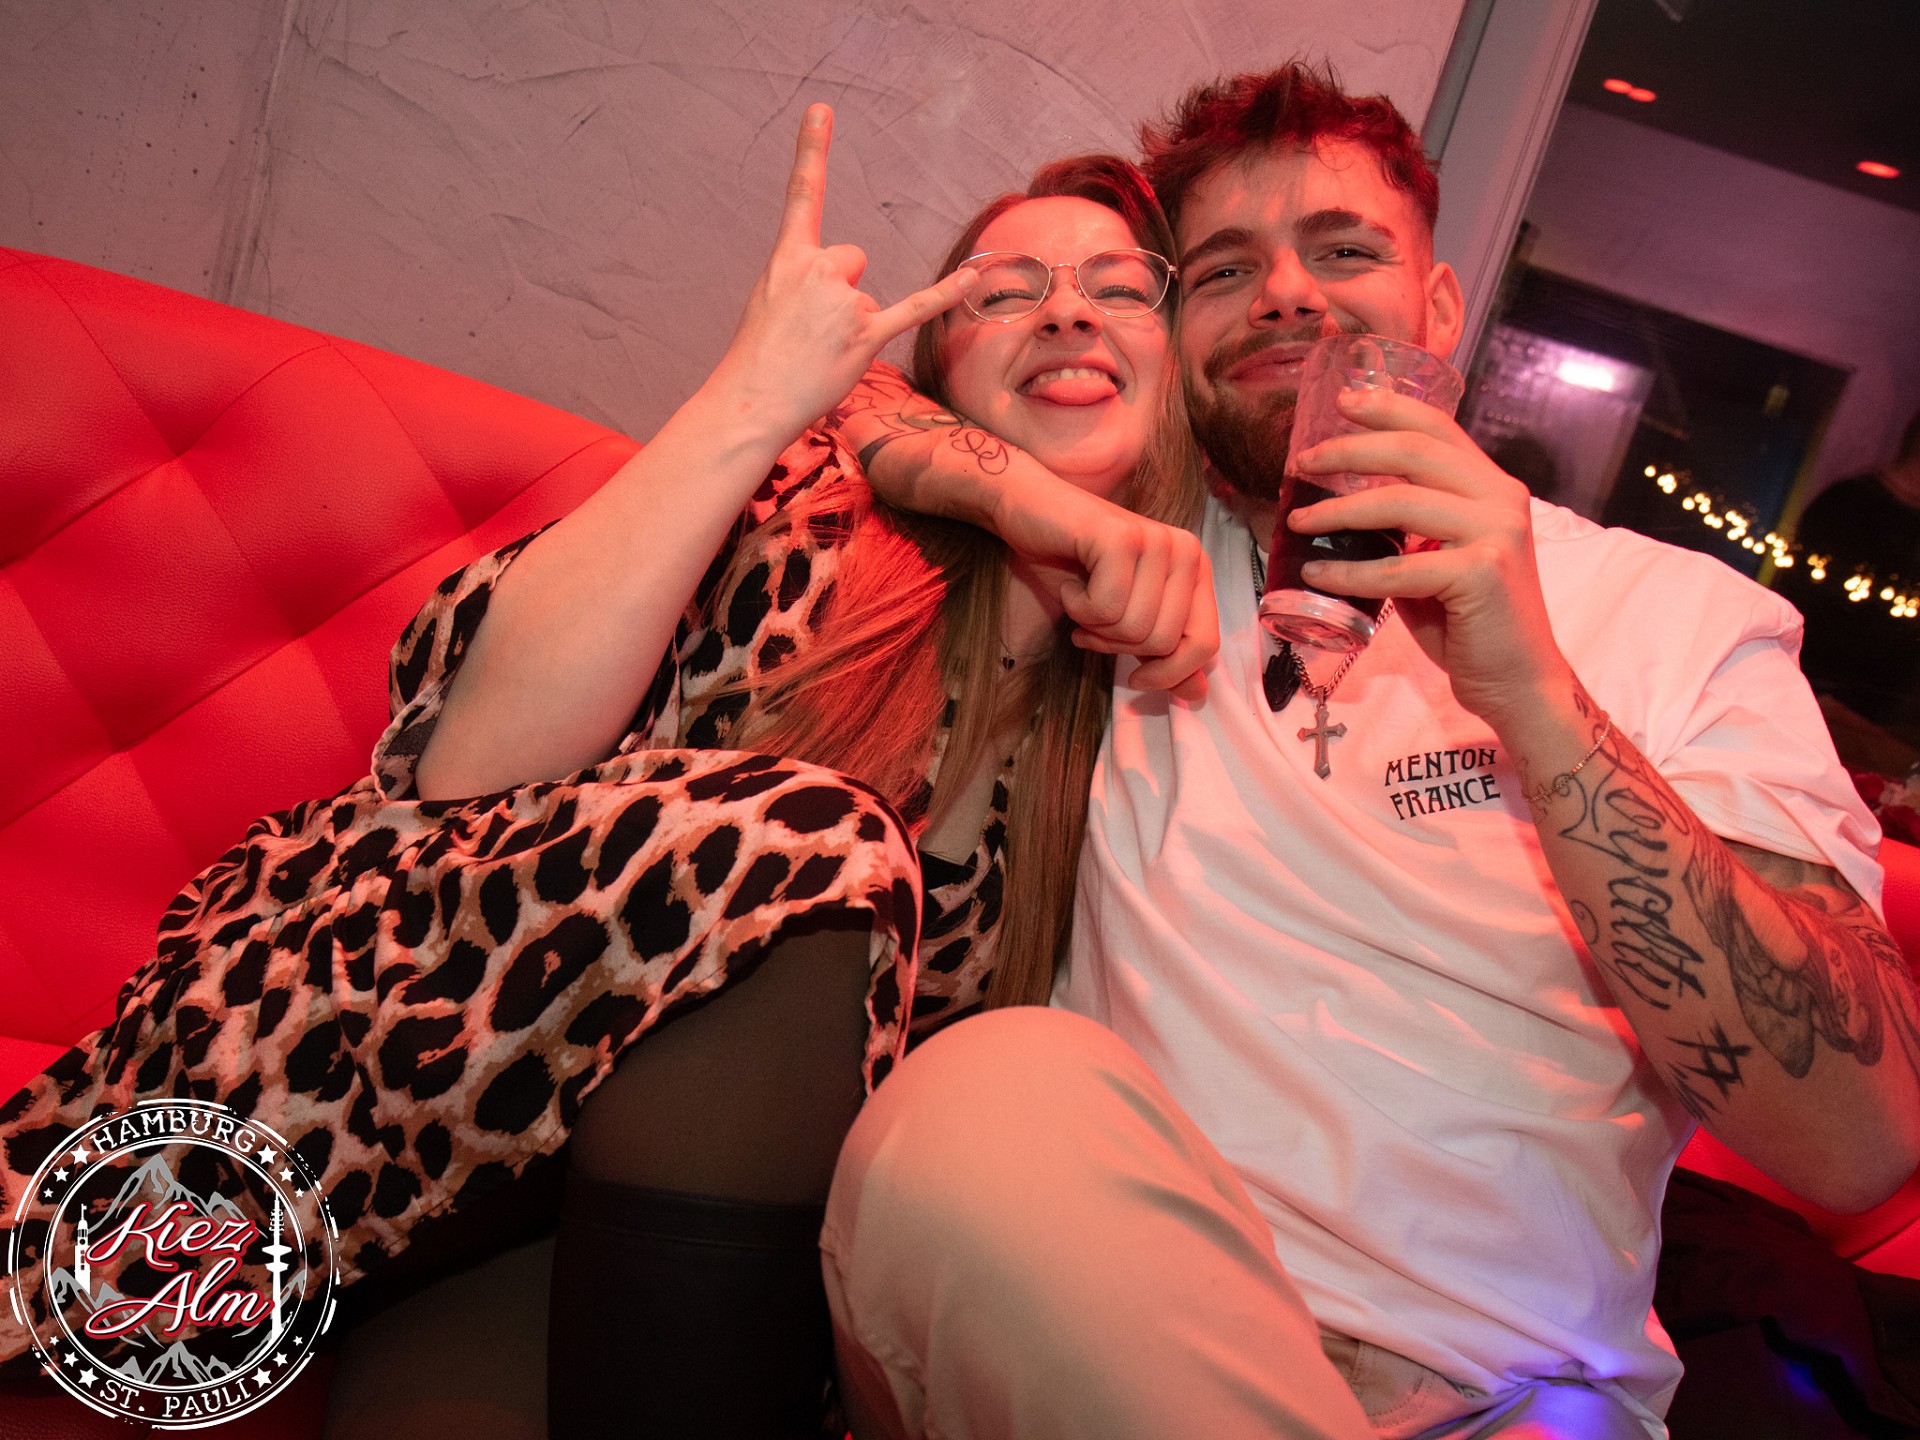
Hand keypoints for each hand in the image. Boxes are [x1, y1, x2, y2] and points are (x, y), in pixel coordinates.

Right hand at [704, 105, 976, 440]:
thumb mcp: (768, 301)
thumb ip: (805, 279)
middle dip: (839, 292)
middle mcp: (818, 272)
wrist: (752, 400)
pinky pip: (913, 308)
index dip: (812, 150)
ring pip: (865, 298)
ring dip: (850, 326)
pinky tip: (971, 277)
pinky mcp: (866, 335)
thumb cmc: (758, 357)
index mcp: (787, 259)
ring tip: (819, 353)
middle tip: (811, 330)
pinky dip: (945, 295)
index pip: (802, 195)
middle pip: (852, 259)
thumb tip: (845, 289)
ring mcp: (844, 304)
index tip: (822, 109)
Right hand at [828, 368, 1216, 699]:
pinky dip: (1077, 608)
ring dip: (1094, 626)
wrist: (1025, 508)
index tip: (1135, 675)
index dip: (1169, 673)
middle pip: (1163, 643)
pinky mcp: (1120, 538)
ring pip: (1134, 630)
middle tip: (1092, 619)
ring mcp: (1155, 540)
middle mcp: (1186, 550)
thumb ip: (1164, 655)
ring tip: (1082, 597)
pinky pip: (1105, 609)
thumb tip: (1195, 696)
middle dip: (1117, 645)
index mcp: (1196, 569)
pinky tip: (1071, 583)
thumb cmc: (1074, 565)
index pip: (1205, 644)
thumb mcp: (1124, 619)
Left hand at [1289, 387, 1574, 724]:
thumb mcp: (1438, 562)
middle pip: (1412, 451)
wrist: (1518, 680)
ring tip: (1298, 522)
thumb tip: (1344, 513)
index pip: (1438, 428)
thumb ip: (1407, 531)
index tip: (1343, 401)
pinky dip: (1348, 572)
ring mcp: (1495, 532)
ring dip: (1337, 511)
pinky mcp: (1481, 572)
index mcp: (1493, 487)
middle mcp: (1500, 498)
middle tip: (1303, 462)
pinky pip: (1397, 567)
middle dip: (1349, 450)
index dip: (1388, 408)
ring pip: (1398, 501)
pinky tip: (1316, 575)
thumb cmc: (1471, 624)